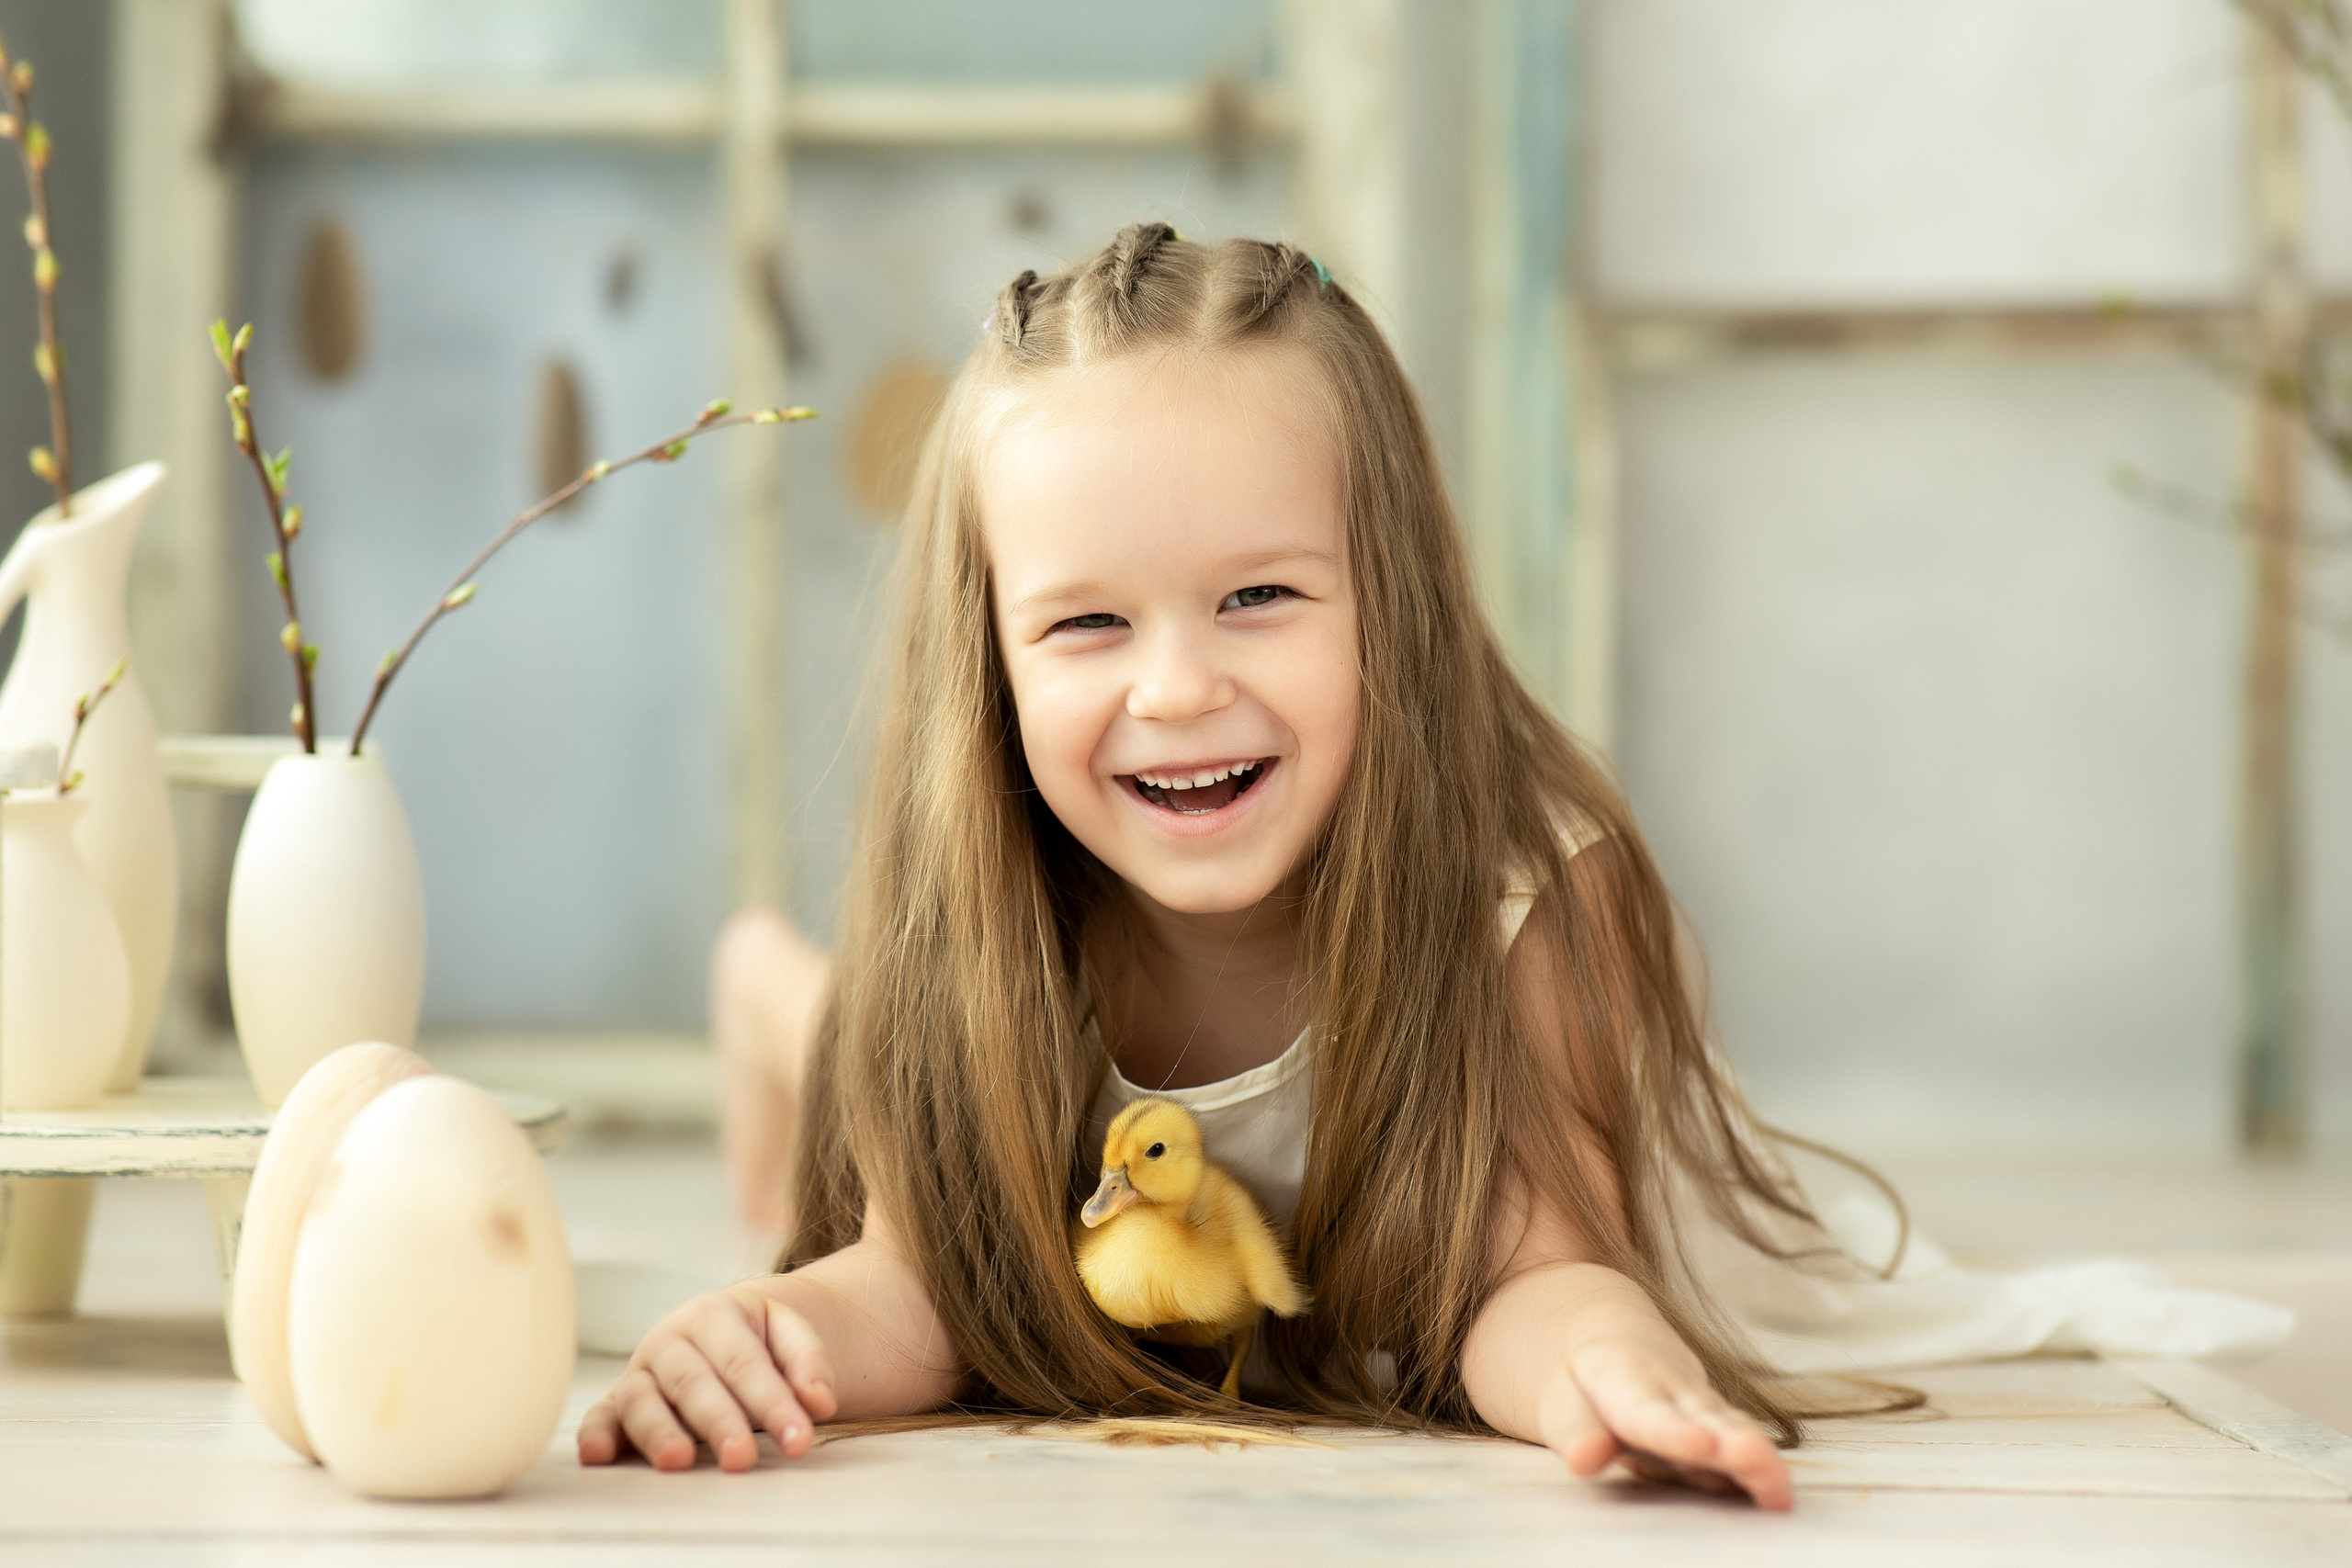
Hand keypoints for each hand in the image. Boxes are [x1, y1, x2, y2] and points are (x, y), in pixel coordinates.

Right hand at [578, 1284, 839, 1471]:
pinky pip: (600, 1415)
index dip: (773, 1402)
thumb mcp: (787, 1331)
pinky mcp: (618, 1402)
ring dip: (659, 1433)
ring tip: (679, 1461)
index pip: (745, 1363)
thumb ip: (807, 1361)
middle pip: (694, 1383)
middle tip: (743, 1458)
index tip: (799, 1439)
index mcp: (713, 1314)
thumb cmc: (756, 1337)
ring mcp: (640, 1372)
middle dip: (720, 1422)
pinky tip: (599, 1455)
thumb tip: (820, 1402)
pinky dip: (595, 1434)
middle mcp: (669, 1340)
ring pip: (643, 1400)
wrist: (722, 1327)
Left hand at [1536, 1338, 1791, 1510]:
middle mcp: (1674, 1390)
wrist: (1612, 1336)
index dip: (1674, 1431)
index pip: (1649, 1412)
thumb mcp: (1562, 1401)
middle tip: (1754, 1458)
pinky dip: (1760, 1469)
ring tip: (1780, 1487)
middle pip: (1706, 1419)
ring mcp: (1701, 1407)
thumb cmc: (1584, 1380)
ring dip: (1757, 1459)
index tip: (1701, 1444)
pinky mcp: (1719, 1424)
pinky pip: (1740, 1443)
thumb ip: (1577, 1432)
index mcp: (1626, 1379)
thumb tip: (1584, 1460)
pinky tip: (1779, 1497)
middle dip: (1733, 1443)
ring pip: (1732, 1430)